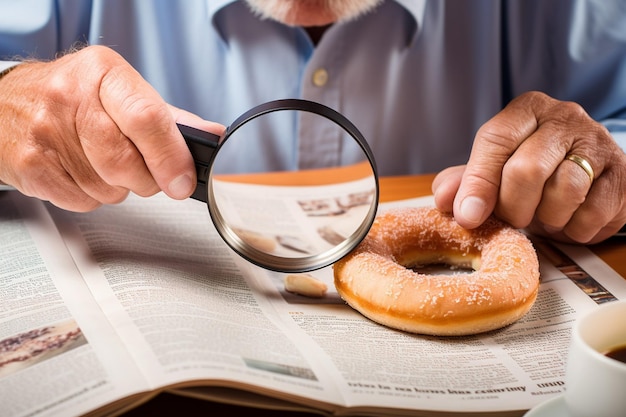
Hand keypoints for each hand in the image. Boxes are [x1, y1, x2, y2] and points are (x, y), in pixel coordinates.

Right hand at [0, 45, 224, 211]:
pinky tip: (81, 171)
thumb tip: (213, 135)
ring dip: (119, 187)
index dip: (171, 157)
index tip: (183, 180)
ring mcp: (46, 133)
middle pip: (128, 162)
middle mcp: (70, 97)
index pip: (147, 118)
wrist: (4, 104)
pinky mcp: (31, 167)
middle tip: (144, 171)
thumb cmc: (72, 96)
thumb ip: (169, 118)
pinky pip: (84, 202)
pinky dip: (93, 196)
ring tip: (103, 162)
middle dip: (147, 178)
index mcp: (103, 72)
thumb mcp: (121, 91)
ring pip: (109, 188)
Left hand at [432, 91, 625, 243]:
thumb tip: (445, 199)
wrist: (587, 174)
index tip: (468, 216)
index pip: (496, 140)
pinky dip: (576, 228)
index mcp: (526, 111)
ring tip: (544, 215)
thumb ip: (466, 181)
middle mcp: (565, 117)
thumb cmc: (533, 171)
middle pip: (528, 169)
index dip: (478, 183)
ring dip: (547, 218)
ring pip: (565, 191)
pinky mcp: (623, 174)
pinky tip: (570, 220)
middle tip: (513, 218)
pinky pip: (595, 212)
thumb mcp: (495, 170)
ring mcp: (598, 143)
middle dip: (513, 207)